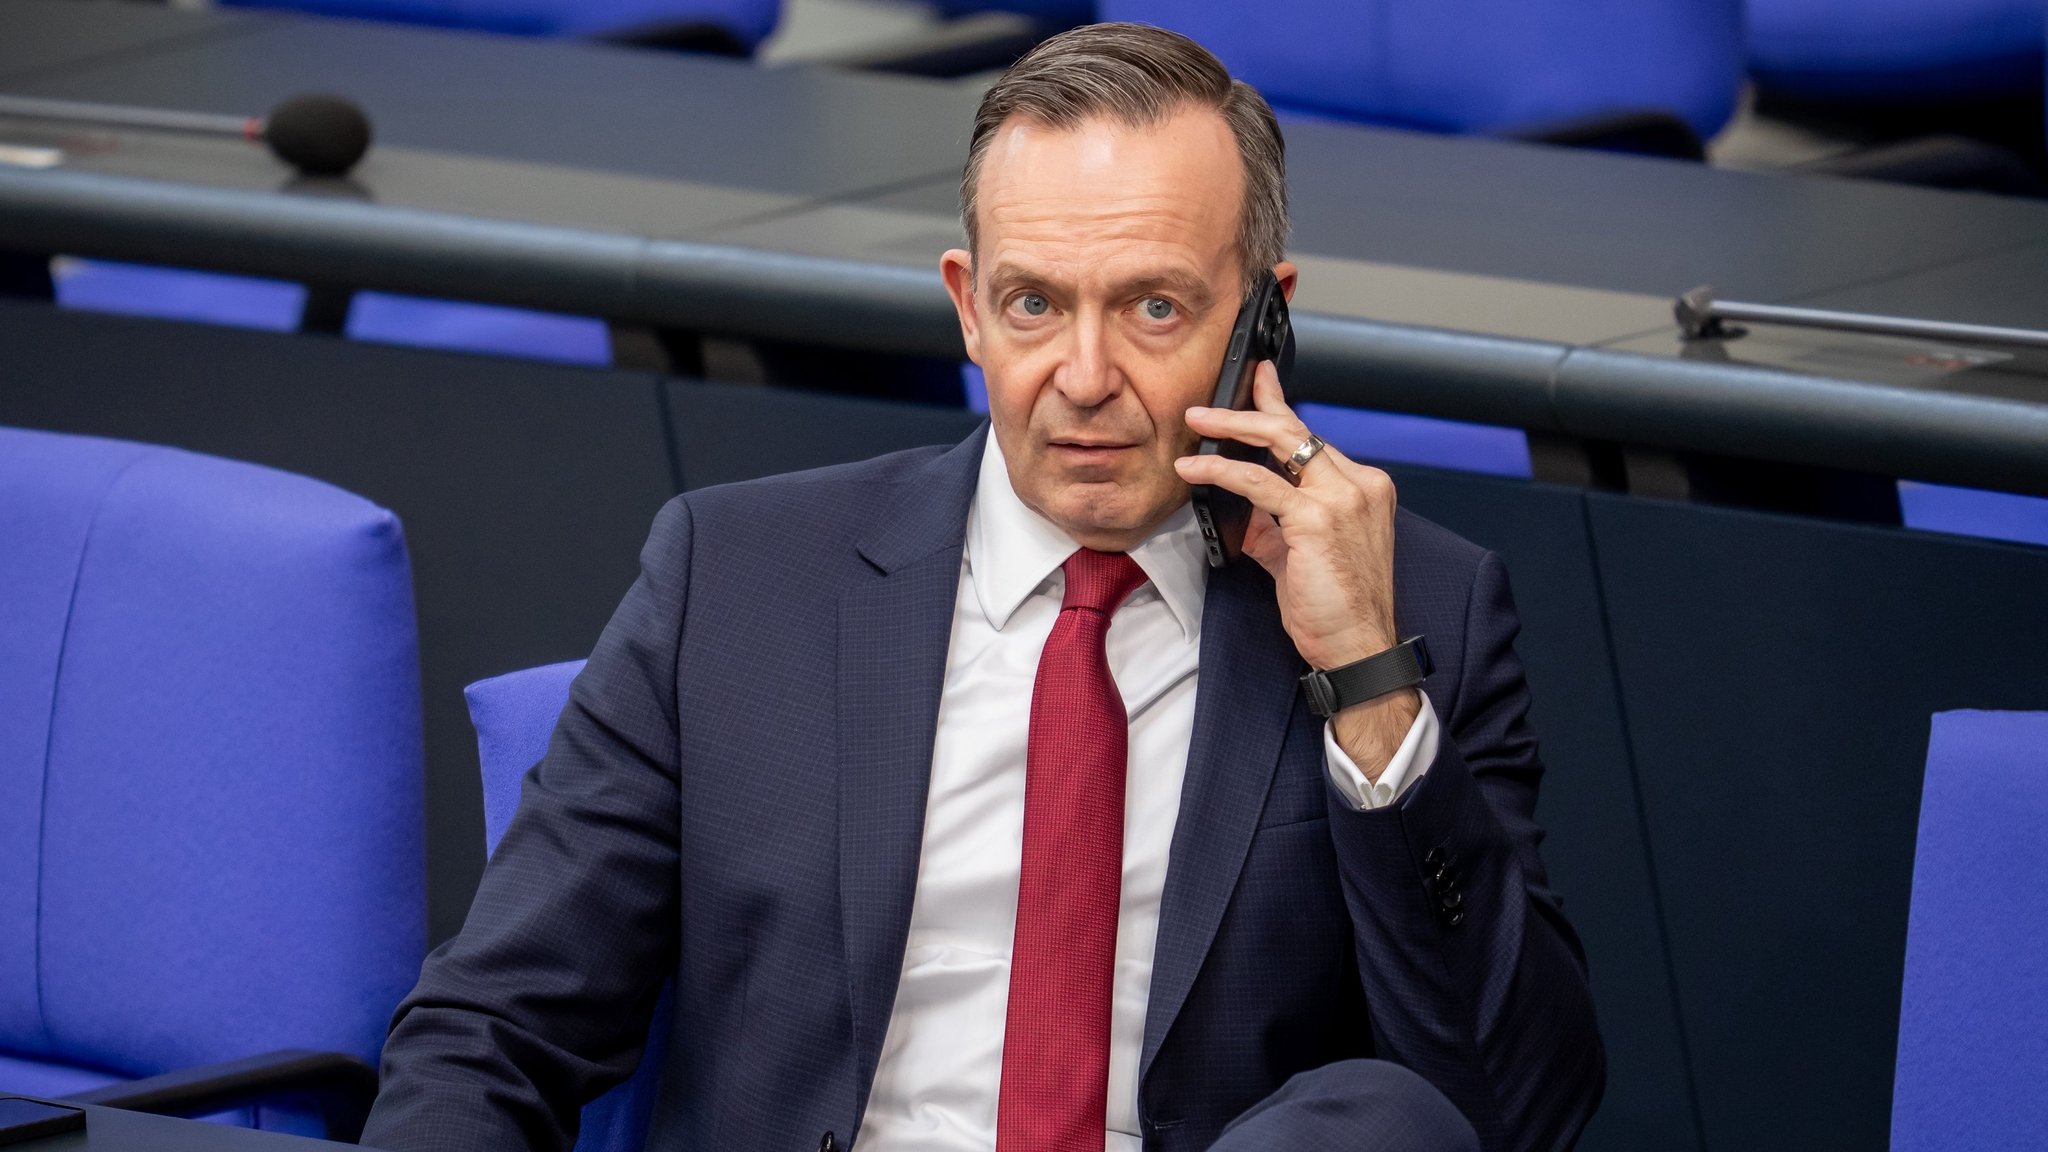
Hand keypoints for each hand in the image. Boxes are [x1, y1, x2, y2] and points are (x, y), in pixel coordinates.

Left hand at [1174, 362, 1417, 778]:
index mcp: (1363, 489)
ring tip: (1194, 425)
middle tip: (1209, 404)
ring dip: (1228, 430)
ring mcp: (1342, 499)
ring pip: (1279, 443)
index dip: (1280, 407)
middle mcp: (1359, 485)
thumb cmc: (1337, 609)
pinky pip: (1258, 483)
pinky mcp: (1316, 519)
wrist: (1358, 649)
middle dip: (1250, 407)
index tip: (1259, 380)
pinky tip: (1196, 471)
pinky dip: (1221, 472)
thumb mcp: (1299, 556)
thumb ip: (1273, 525)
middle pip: (1297, 429)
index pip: (1314, 438)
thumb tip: (1239, 506)